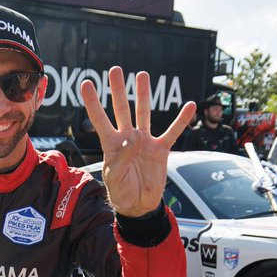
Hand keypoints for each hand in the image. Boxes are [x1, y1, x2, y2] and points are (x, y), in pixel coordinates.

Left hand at [80, 67, 196, 215]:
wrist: (138, 205)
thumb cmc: (122, 192)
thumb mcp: (115, 176)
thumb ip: (122, 156)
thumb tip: (135, 135)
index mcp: (111, 143)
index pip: (99, 119)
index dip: (93, 102)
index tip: (86, 83)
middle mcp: (127, 138)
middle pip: (121, 108)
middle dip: (118, 89)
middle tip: (115, 70)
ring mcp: (145, 142)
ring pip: (144, 113)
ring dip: (143, 94)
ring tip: (142, 75)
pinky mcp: (160, 150)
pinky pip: (172, 132)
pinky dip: (181, 120)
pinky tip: (190, 106)